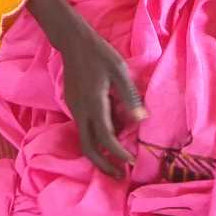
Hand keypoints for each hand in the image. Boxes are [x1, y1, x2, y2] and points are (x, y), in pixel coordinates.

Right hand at [55, 24, 145, 177]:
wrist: (72, 41)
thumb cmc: (99, 53)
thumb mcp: (119, 70)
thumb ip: (130, 96)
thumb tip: (143, 120)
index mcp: (94, 104)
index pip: (105, 137)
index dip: (118, 153)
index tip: (131, 161)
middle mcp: (81, 110)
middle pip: (88, 148)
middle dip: (102, 165)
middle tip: (119, 174)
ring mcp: (74, 108)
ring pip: (85, 139)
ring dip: (100, 151)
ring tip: (119, 155)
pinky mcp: (73, 104)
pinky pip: (84, 127)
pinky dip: (97, 136)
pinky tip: (112, 129)